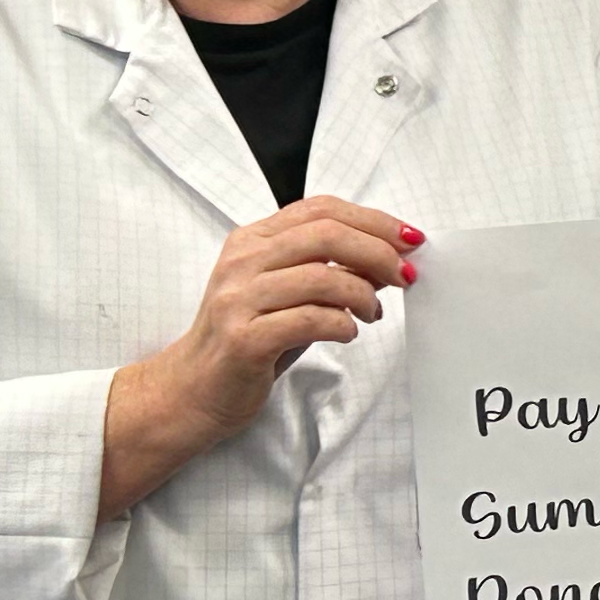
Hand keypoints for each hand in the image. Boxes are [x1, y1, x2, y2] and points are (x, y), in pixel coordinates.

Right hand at [103, 196, 419, 514]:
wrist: (189, 391)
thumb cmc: (248, 339)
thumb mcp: (288, 294)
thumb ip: (329, 270)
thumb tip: (390, 256)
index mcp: (251, 240)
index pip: (321, 209)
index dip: (374, 219)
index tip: (410, 239)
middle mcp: (241, 263)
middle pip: (326, 235)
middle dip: (379, 252)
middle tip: (404, 275)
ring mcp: (237, 300)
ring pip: (321, 277)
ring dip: (364, 294)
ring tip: (373, 312)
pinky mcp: (243, 339)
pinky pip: (309, 320)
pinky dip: (342, 324)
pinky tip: (348, 332)